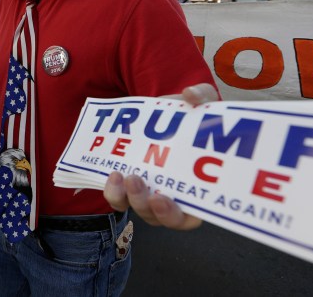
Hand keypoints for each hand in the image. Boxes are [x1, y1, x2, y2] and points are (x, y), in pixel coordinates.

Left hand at [102, 83, 218, 229]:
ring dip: (124, 197)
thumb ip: (202, 95)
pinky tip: (110, 172)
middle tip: (136, 180)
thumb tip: (191, 95)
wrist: (164, 111)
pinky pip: (118, 196)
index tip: (161, 198)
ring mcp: (147, 191)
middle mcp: (170, 197)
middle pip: (157, 218)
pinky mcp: (128, 182)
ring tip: (119, 174)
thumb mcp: (202, 101)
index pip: (187, 218)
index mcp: (194, 188)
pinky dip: (112, 189)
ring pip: (135, 208)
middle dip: (144, 205)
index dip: (174, 215)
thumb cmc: (191, 114)